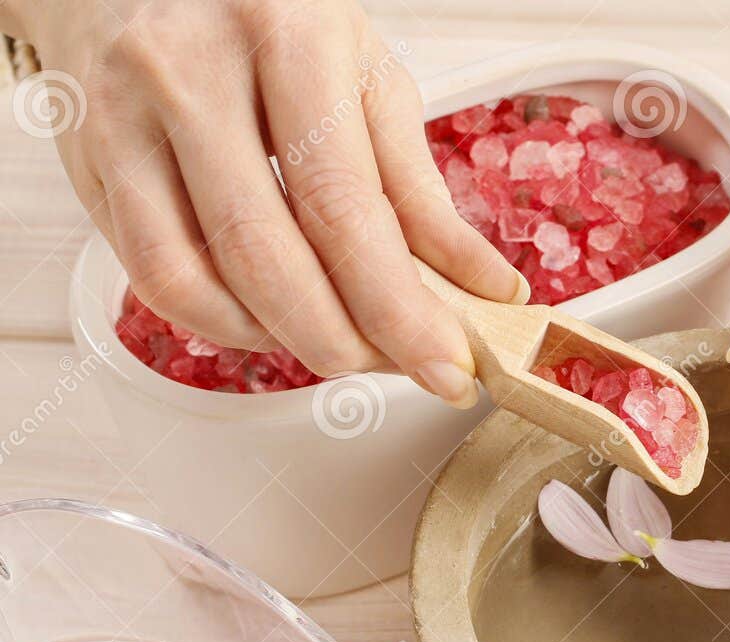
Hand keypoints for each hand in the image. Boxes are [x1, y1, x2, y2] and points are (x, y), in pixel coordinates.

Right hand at [16, 0, 526, 404]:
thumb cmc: (267, 25)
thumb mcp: (366, 79)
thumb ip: (421, 190)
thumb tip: (487, 286)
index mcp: (285, 38)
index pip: (344, 207)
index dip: (398, 308)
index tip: (447, 365)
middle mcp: (192, 72)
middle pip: (266, 255)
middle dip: (343, 341)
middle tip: (397, 368)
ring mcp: (125, 116)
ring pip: (195, 279)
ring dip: (279, 341)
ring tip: (340, 345)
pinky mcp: (90, 162)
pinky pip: (150, 276)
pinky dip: (220, 322)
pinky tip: (270, 321)